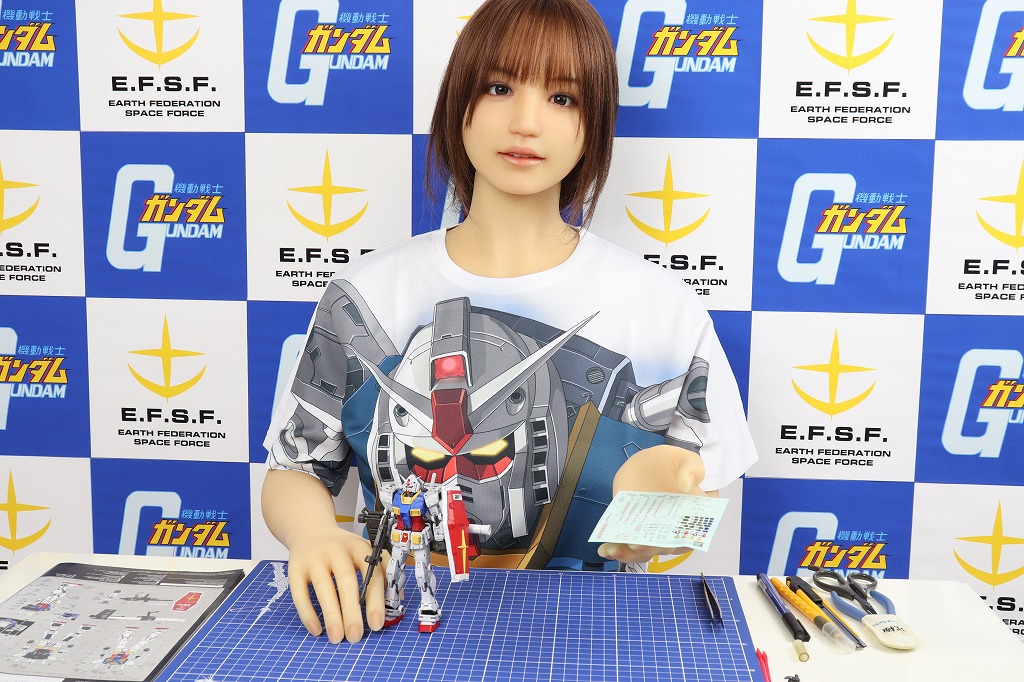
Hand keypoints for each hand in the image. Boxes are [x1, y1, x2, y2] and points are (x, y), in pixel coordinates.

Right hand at [286, 524, 386, 643]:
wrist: (310, 530)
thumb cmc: (342, 550)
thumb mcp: (364, 552)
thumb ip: (381, 572)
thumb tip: (397, 600)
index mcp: (359, 547)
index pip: (371, 573)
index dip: (375, 600)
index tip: (376, 624)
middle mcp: (336, 550)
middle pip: (346, 581)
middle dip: (352, 611)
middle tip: (356, 636)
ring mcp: (314, 558)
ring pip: (323, 588)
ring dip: (331, 615)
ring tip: (336, 637)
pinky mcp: (295, 567)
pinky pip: (299, 593)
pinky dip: (307, 613)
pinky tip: (316, 629)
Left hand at [597, 444, 707, 563]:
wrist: (652, 464)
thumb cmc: (674, 465)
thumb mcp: (687, 460)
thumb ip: (692, 469)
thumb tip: (686, 485)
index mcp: (694, 518)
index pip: (689, 535)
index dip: (678, 542)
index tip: (665, 542)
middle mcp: (675, 532)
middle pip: (664, 547)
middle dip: (650, 548)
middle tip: (636, 545)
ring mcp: (653, 533)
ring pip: (644, 550)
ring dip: (629, 554)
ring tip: (613, 550)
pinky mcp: (634, 530)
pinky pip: (627, 545)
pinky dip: (616, 549)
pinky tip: (605, 549)